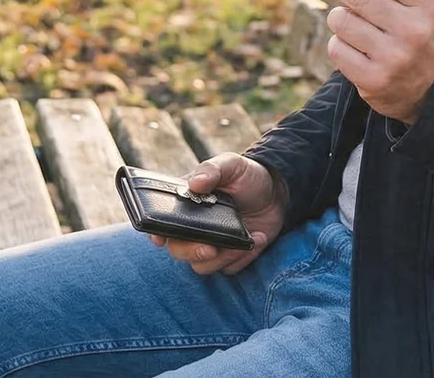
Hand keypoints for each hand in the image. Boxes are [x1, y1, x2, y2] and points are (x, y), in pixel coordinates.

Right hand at [152, 152, 286, 275]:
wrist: (277, 194)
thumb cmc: (248, 176)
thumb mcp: (231, 165)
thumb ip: (212, 170)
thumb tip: (195, 184)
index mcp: (187, 204)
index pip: (162, 222)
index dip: (157, 233)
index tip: (160, 240)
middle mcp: (194, 228)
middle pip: (178, 250)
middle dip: (193, 252)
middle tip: (211, 248)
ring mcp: (212, 243)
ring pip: (202, 265)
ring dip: (223, 257)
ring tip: (245, 239)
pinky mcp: (230, 256)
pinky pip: (228, 269)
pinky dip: (243, 258)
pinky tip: (257, 238)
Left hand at [296, 0, 433, 124]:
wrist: (433, 88)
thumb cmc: (415, 33)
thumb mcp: (417, 4)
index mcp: (427, 3)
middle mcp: (413, 30)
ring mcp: (394, 57)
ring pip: (341, 21)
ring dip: (338, 18)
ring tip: (354, 26)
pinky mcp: (374, 80)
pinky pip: (336, 48)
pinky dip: (338, 44)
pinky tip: (355, 49)